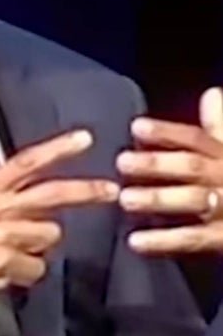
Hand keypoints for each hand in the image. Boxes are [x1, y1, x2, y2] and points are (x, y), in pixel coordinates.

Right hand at [0, 129, 116, 309]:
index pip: (25, 163)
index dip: (57, 149)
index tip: (84, 140)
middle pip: (52, 195)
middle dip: (86, 191)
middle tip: (109, 190)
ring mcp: (3, 237)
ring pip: (48, 237)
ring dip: (38, 244)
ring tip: (12, 247)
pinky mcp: (6, 264)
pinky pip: (37, 268)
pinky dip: (26, 271)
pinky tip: (6, 268)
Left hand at [117, 87, 222, 253]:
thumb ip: (221, 128)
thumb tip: (212, 94)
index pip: (197, 139)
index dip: (168, 133)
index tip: (136, 127)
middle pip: (193, 166)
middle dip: (158, 163)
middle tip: (122, 162)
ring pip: (194, 200)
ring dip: (159, 199)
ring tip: (125, 199)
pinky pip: (195, 239)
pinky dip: (164, 241)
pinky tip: (136, 241)